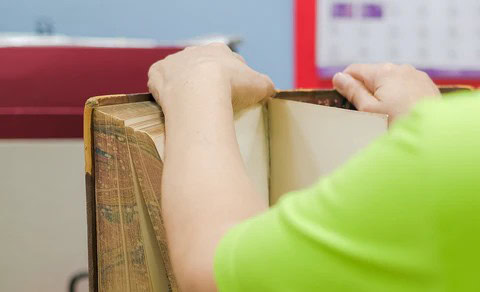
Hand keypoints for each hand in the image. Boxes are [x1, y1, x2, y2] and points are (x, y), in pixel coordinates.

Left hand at [148, 43, 274, 114]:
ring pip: (179, 74)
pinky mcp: (158, 74)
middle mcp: (195, 51)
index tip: (233, 93)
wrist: (200, 92)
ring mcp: (174, 62)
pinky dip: (163, 91)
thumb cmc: (231, 87)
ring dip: (184, 86)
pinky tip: (171, 104)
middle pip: (201, 66)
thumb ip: (266, 85)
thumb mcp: (260, 85)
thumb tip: (269, 90)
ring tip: (190, 105)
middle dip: (206, 81)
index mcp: (219, 51)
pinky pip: (159, 82)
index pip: (227, 62)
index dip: (232, 78)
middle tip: (212, 101)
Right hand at [332, 63, 440, 122]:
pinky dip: (399, 98)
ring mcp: (416, 76)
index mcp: (383, 72)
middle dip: (366, 91)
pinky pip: (405, 88)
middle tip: (368, 115)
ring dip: (383, 95)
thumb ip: (353, 91)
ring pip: (389, 82)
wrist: (436, 137)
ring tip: (387, 116)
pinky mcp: (427, 86)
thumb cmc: (399, 124)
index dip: (345, 85)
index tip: (345, 102)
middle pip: (372, 76)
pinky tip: (402, 114)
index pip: (353, 70)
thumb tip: (338, 77)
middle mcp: (401, 68)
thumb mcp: (368, 110)